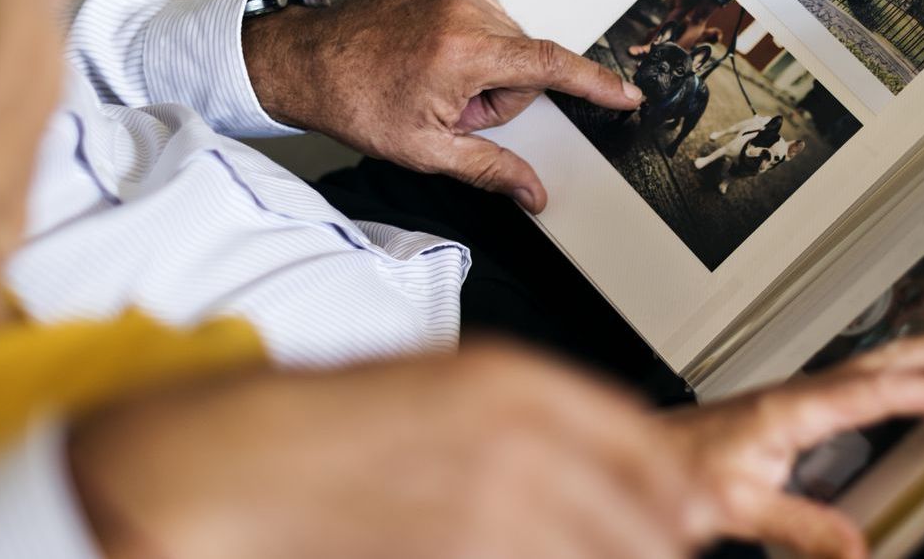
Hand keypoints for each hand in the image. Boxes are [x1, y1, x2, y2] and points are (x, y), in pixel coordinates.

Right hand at [69, 342, 695, 558]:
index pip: (642, 444)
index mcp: (514, 382)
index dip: (672, 490)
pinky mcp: (455, 556)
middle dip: (653, 545)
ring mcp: (487, 509)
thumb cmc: (326, 418)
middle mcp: (515, 440)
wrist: (234, 462)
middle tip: (657, 550)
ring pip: (600, 558)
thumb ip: (530, 416)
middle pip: (638, 519)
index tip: (689, 511)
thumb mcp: (442, 383)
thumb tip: (605, 459)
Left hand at [243, 0, 641, 212]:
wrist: (305, 60)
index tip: (627, 94)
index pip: (549, 65)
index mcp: (462, 52)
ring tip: (433, 77)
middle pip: (522, 59)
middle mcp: (463, 8)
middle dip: (498, 90)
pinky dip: (468, 38)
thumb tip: (533, 194)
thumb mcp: (425, 150)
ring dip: (483, 64)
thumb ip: (490, 170)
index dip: (594, 83)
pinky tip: (430, 53)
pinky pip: (483, 13)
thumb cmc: (355, 102)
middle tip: (449, 106)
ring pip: (505, 37)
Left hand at [663, 310, 923, 558]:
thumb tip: (859, 544)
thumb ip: (799, 524)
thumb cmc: (675, 475)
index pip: (882, 392)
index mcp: (793, 407)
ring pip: (881, 360)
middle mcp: (802, 391)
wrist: (639, 459)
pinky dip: (904, 367)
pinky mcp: (798, 407)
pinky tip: (917, 374)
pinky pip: (866, 378)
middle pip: (892, 357)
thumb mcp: (735, 507)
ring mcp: (802, 395)